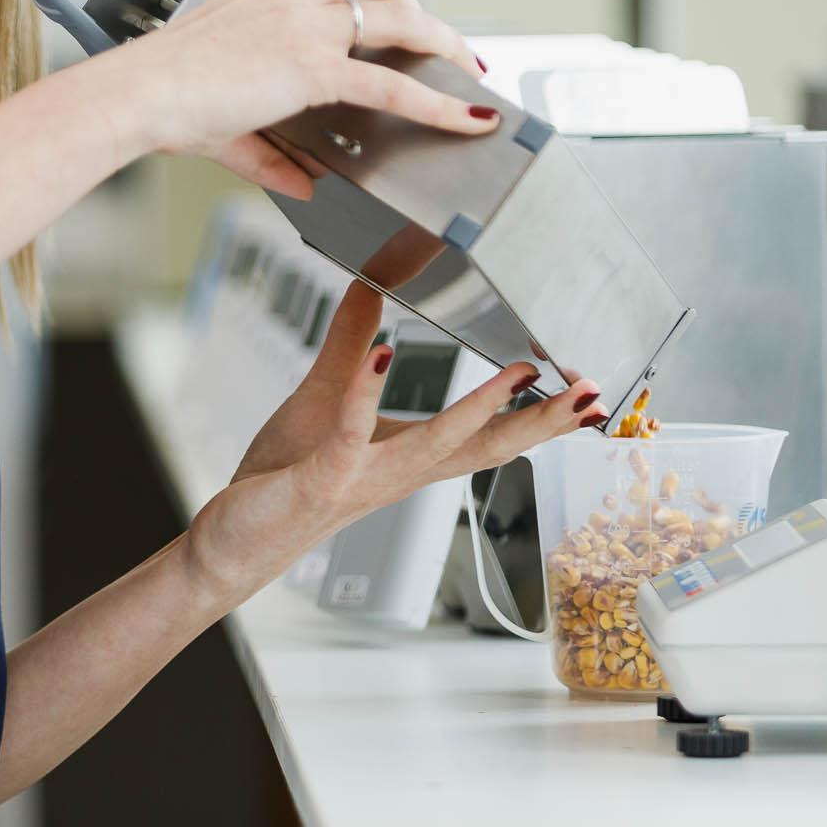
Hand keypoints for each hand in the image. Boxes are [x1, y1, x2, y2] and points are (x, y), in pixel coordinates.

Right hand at [110, 0, 493, 197]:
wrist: (136, 94)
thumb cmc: (163, 93)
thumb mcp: (225, 115)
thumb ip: (273, 152)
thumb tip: (308, 185)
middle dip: (419, 9)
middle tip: (440, 47)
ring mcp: (305, 26)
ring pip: (400, 16)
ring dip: (444, 42)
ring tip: (470, 73)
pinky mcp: (311, 66)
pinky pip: (392, 81)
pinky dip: (440, 102)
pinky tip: (468, 118)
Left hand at [188, 282, 597, 601]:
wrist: (234, 541)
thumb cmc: (284, 479)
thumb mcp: (325, 398)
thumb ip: (352, 343)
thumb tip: (374, 285)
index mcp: (410, 457)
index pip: (490, 438)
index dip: (541, 417)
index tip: (591, 395)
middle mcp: (399, 473)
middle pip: (485, 448)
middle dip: (540, 421)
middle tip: (592, 394)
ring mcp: (365, 478)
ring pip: (436, 446)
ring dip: (479, 409)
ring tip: (518, 370)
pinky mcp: (323, 479)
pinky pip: (351, 434)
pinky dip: (366, 397)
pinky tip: (383, 358)